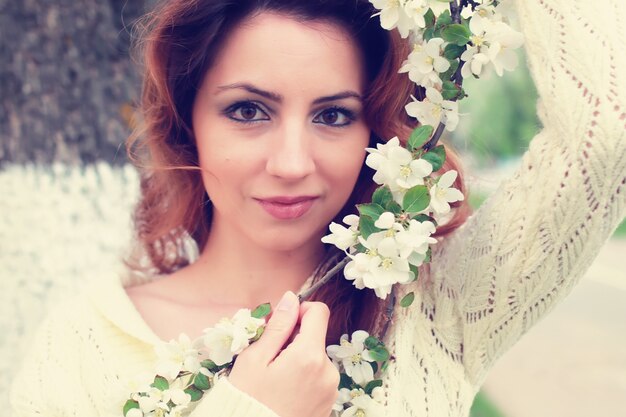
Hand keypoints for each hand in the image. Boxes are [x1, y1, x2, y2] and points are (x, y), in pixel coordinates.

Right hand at [228, 291, 338, 416]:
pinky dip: (304, 376)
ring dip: (298, 359)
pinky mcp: (329, 402)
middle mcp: (328, 371)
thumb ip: (278, 325)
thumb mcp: (255, 358)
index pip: (319, 312)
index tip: (282, 323)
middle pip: (316, 336)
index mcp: (309, 355)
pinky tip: (285, 390)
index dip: (300, 310)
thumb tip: (291, 298)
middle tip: (269, 356)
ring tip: (275, 377)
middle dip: (294, 338)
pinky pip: (319, 377)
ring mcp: (331, 389)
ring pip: (316, 357)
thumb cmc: (249, 399)